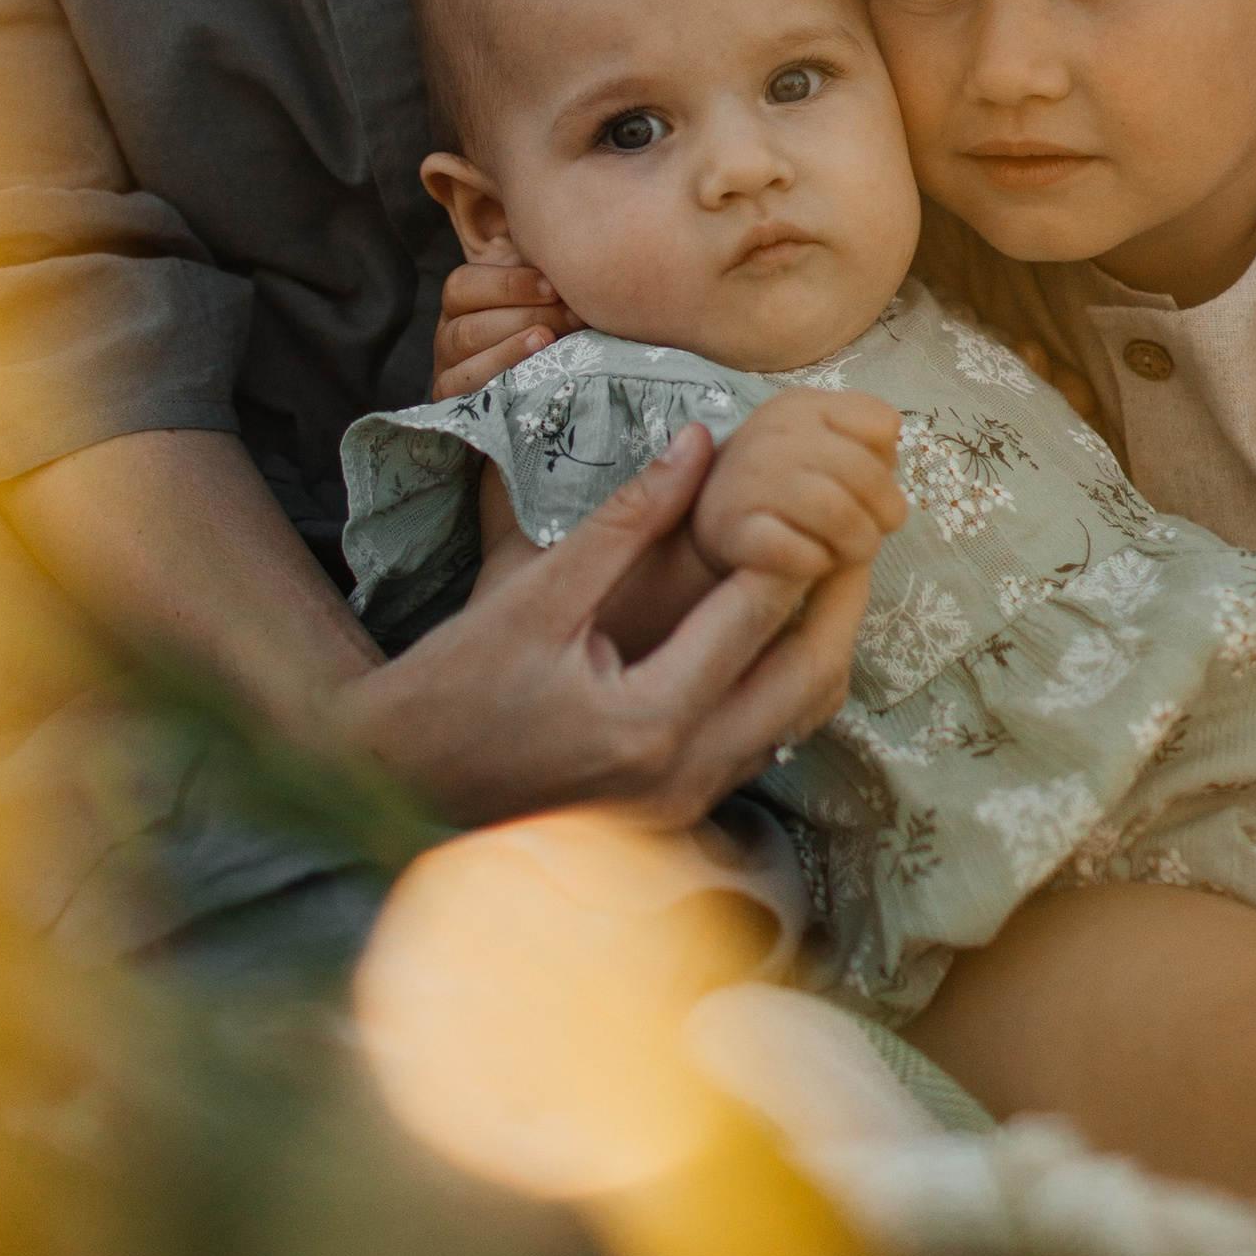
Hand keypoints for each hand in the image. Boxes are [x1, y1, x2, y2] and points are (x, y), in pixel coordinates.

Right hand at [334, 423, 870, 829]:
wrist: (397, 786)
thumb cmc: (448, 687)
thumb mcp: (532, 593)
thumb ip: (622, 521)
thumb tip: (696, 443)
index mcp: (648, 721)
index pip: (757, 616)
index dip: (796, 540)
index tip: (819, 486)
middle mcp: (681, 774)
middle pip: (809, 678)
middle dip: (841, 599)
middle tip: (859, 529)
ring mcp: (684, 804)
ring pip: (798, 719)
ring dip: (820, 645)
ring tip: (831, 568)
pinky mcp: (677, 812)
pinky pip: (763, 743)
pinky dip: (784, 684)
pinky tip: (777, 628)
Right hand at [432, 257, 583, 402]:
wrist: (541, 373)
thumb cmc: (546, 315)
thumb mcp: (537, 284)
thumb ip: (540, 265)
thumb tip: (564, 244)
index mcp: (461, 299)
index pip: (464, 286)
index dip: (508, 286)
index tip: (553, 287)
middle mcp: (448, 334)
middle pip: (469, 328)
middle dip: (524, 320)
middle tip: (571, 317)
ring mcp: (449, 371)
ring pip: (467, 363)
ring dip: (511, 353)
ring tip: (549, 342)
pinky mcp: (456, 404)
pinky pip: (465, 397)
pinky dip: (498, 384)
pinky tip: (533, 378)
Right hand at [689, 390, 905, 588]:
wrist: (712, 514)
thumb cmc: (782, 478)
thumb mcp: (816, 440)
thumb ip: (860, 442)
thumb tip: (891, 465)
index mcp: (802, 405)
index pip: (882, 422)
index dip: (888, 460)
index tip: (870, 485)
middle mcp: (776, 433)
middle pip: (868, 475)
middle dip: (884, 514)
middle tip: (873, 532)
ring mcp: (753, 480)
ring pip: (840, 516)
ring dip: (859, 544)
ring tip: (850, 552)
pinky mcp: (738, 531)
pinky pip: (800, 554)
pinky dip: (819, 564)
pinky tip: (814, 563)